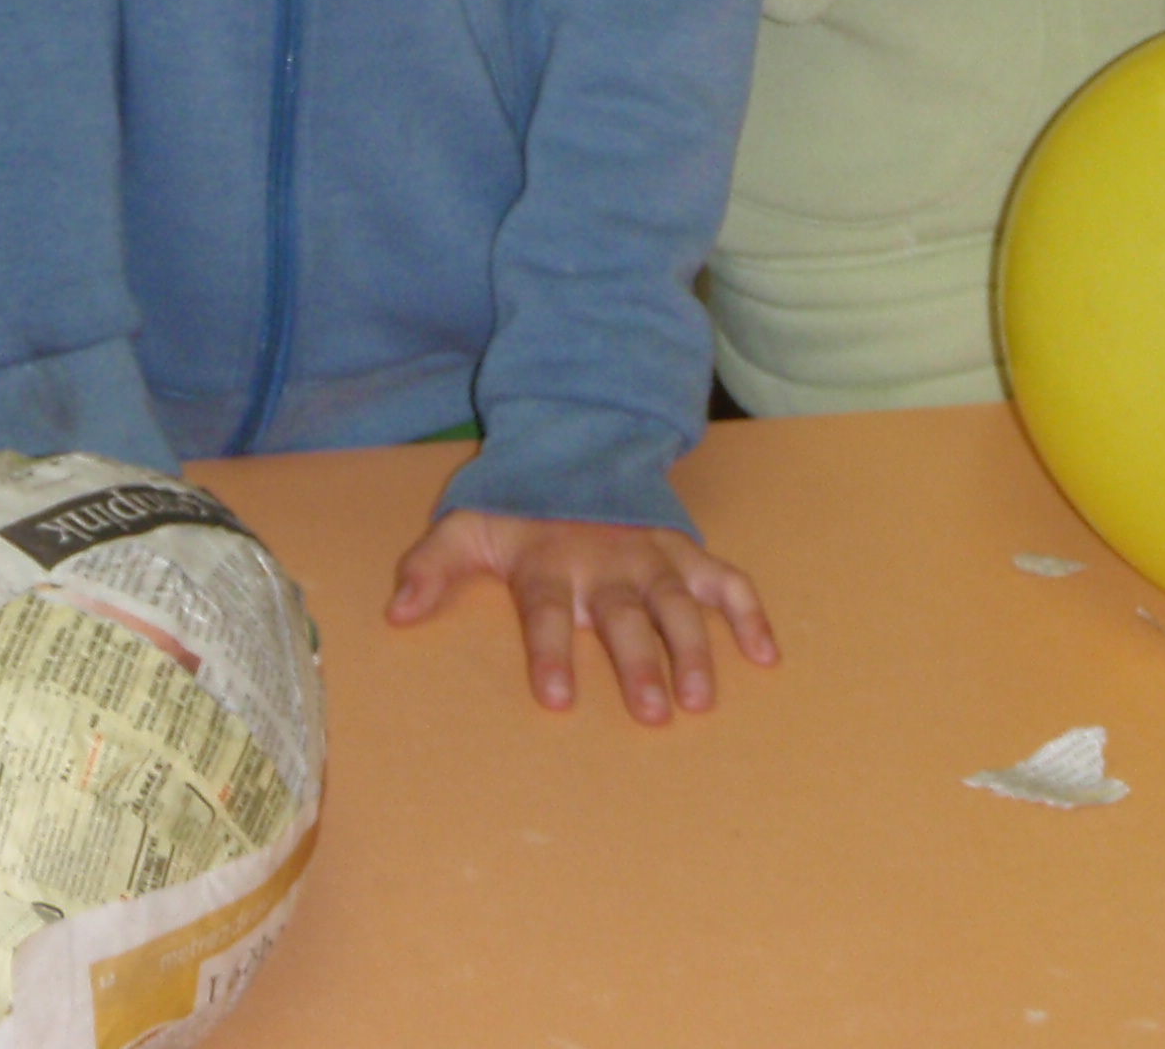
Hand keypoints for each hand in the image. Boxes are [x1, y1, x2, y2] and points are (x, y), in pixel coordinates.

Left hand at [387, 509, 776, 722]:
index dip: (550, 652)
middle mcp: (605, 563)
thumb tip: (396, 613)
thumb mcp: (465, 530)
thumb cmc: (519, 512)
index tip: (558, 697)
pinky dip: (750, 612)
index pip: (547, 611)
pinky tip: (768, 654)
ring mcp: (651, 558)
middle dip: (638, 663)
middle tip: (651, 713)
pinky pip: (726, 580)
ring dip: (694, 649)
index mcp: (549, 563)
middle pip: (624, 616)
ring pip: (679, 604)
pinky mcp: (686, 553)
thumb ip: (431, 569)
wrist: (576, 450)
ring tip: (702, 699)